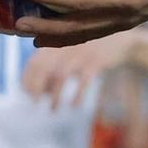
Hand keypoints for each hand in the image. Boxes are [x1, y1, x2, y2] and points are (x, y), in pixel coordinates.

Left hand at [21, 30, 137, 107]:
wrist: (121, 38)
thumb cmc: (90, 49)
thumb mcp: (70, 52)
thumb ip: (54, 66)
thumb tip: (41, 91)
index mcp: (55, 41)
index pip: (34, 61)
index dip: (27, 79)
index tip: (25, 94)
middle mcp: (64, 44)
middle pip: (43, 67)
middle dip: (36, 88)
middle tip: (34, 105)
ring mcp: (80, 51)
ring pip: (61, 75)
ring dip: (55, 96)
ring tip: (53, 110)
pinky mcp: (96, 59)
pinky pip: (83, 79)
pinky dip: (77, 94)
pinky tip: (74, 105)